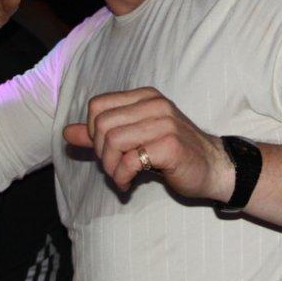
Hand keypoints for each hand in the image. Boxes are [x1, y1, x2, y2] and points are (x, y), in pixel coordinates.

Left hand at [62, 87, 233, 199]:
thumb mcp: (136, 138)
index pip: (97, 105)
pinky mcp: (171, 146)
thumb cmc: (172, 153)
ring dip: (110, 168)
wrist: (214, 168)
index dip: (92, 131)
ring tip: (120, 177)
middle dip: (100, 153)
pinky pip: (130, 160)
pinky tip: (128, 184)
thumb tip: (67, 132)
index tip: (105, 150)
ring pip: (113, 141)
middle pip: (102, 124)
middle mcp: (154, 104)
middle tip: (112, 168)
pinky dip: (122, 177)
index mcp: (145, 97)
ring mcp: (164, 123)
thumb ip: (101, 134)